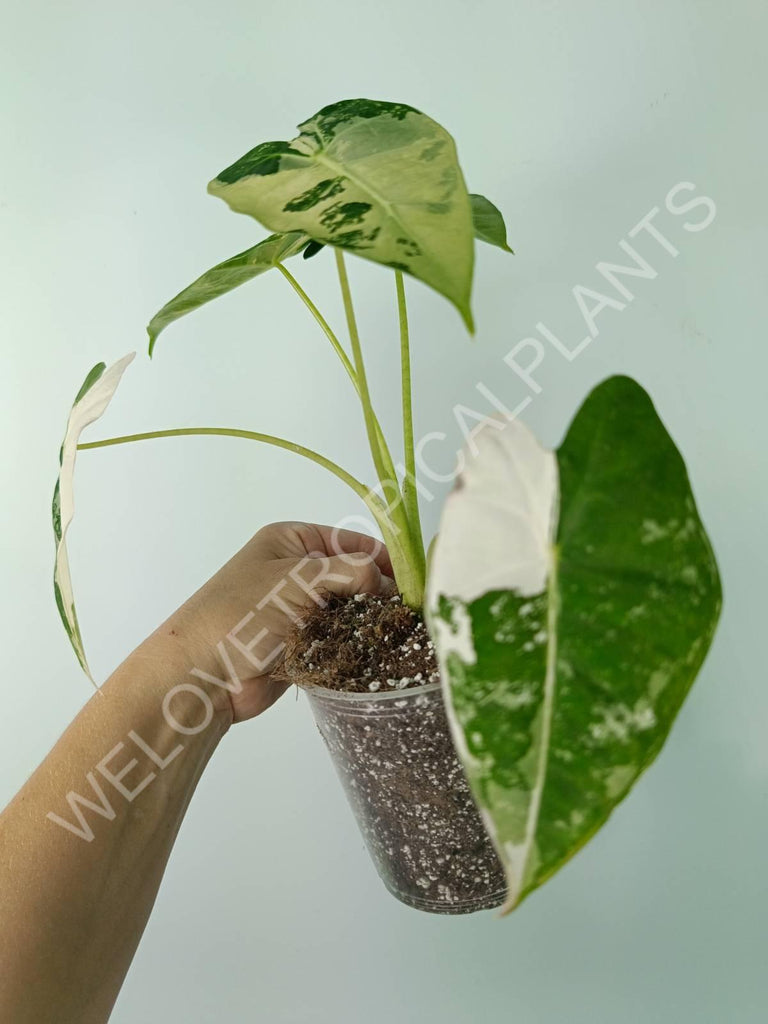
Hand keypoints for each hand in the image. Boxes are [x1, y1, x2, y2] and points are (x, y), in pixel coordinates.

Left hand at [153, 522, 393, 723]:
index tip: (413, 577)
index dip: (382, 556)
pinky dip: (358, 643)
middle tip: (412, 610)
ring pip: (350, 610)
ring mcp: (300, 611)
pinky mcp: (304, 646)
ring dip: (370, 620)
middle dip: (380, 591)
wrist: (201, 675)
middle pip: (353, 576)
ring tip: (401, 632)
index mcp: (291, 541)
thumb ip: (348, 572)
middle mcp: (297, 572)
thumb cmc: (241, 614)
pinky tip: (381, 650)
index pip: (349, 541)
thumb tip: (387, 580)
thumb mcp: (296, 579)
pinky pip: (340, 639)